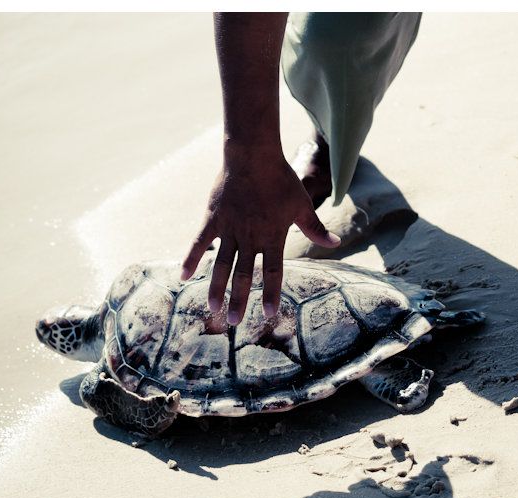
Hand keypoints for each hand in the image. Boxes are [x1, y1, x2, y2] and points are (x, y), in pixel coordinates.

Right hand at [181, 147, 339, 323]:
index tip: (268, 314)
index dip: (270, 293)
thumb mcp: (302, 205)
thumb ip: (315, 228)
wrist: (253, 156)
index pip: (272, 272)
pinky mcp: (213, 218)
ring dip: (216, 287)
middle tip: (233, 322)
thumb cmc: (281, 180)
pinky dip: (190, 258)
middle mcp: (250, 237)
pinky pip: (198, 242)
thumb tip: (335, 243)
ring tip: (212, 308)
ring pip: (220, 264)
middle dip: (238, 300)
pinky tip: (183, 276)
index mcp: (272, 237)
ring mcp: (229, 229)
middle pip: (242, 275)